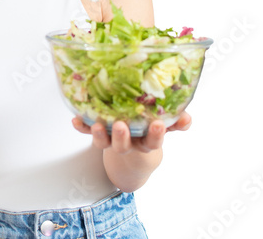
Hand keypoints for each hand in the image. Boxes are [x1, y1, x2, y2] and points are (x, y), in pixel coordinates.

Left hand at [72, 111, 191, 153]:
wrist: (133, 145)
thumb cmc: (149, 128)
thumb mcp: (165, 125)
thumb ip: (176, 121)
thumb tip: (187, 116)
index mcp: (146, 141)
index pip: (152, 142)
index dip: (156, 135)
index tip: (158, 124)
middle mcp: (128, 143)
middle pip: (124, 146)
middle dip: (122, 137)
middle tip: (121, 126)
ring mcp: (111, 140)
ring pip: (105, 143)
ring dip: (99, 135)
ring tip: (96, 125)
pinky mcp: (98, 134)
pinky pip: (87, 132)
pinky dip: (81, 126)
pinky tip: (75, 119)